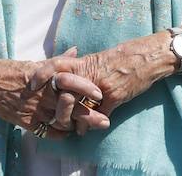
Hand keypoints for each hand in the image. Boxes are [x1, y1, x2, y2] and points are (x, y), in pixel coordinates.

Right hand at [0, 48, 107, 139]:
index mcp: (47, 76)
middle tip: (104, 119)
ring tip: (91, 128)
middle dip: (89, 114)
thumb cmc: (14, 71)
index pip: (71, 81)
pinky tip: (67, 133)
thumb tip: (76, 51)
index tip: (100, 93)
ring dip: (77, 125)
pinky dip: (59, 133)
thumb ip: (58, 61)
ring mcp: (34, 108)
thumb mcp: (37, 63)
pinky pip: (46, 131)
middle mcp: (42, 93)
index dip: (87, 87)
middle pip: (71, 105)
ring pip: (61, 120)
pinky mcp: (25, 121)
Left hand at [29, 33, 175, 134]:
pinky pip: (97, 116)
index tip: (32, 83)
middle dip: (56, 105)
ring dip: (73, 119)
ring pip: (79, 108)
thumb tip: (72, 76)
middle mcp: (91, 74)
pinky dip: (92, 124)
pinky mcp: (114, 98)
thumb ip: (87, 67)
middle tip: (50, 114)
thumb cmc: (127, 55)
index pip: (57, 64)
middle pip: (64, 91)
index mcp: (87, 62)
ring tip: (70, 126)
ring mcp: (101, 87)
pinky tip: (90, 128)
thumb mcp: (103, 57)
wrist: (149, 57)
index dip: (43, 73)